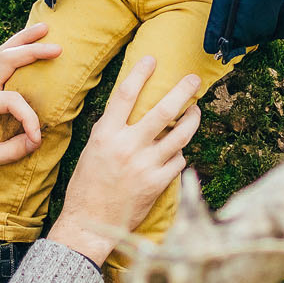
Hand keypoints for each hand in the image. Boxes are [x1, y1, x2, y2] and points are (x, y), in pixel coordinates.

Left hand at [0, 23, 62, 176]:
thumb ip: (10, 150)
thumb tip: (37, 140)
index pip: (12, 100)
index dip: (29, 118)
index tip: (36, 138)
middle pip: (6, 59)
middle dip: (31, 51)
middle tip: (57, 49)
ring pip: (3, 54)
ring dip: (23, 40)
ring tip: (44, 29)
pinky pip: (4, 64)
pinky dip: (18, 50)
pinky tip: (31, 44)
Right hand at [48, 56, 202, 266]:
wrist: (88, 223)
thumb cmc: (87, 185)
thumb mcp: (92, 150)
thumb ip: (110, 129)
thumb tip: (128, 108)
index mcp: (106, 134)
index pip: (125, 94)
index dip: (140, 72)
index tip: (152, 59)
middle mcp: (127, 146)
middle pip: (163, 110)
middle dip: (183, 91)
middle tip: (194, 79)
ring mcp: (145, 165)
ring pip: (180, 134)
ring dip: (192, 119)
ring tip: (196, 111)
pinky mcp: (157, 183)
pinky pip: (178, 160)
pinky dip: (179, 153)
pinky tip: (176, 151)